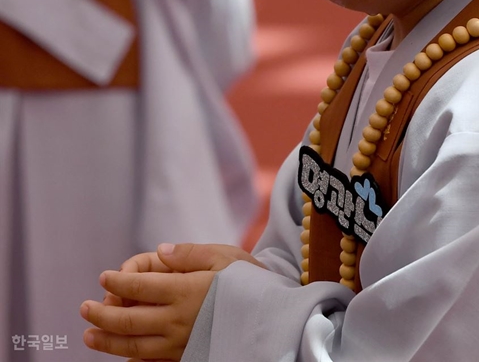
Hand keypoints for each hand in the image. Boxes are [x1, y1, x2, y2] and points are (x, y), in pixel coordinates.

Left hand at [81, 243, 265, 359]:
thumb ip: (190, 253)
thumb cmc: (251, 281)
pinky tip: (121, 355)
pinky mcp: (187, 357)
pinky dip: (131, 359)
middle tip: (84, 309)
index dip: (118, 281)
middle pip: (130, 319)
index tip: (104, 276)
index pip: (141, 285)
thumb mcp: (226, 256)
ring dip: (108, 341)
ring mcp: (181, 342)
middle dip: (103, 314)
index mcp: (186, 289)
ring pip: (135, 345)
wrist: (274, 317)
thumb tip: (160, 250)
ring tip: (90, 336)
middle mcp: (179, 319)